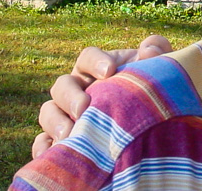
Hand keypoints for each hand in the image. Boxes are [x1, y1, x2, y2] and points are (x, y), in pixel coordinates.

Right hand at [32, 35, 172, 157]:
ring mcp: (66, 114)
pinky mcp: (62, 140)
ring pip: (48, 112)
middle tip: (84, 108)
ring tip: (70, 134)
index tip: (109, 71)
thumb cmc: (150, 91)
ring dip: (55, 122)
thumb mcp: (159, 69)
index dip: (95, 61)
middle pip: (62, 85)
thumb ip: (158, 50)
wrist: (151, 124)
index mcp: (96, 68)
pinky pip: (43, 143)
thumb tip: (148, 51)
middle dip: (71, 95)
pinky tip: (54, 152)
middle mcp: (77, 89)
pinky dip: (44, 147)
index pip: (87, 56)